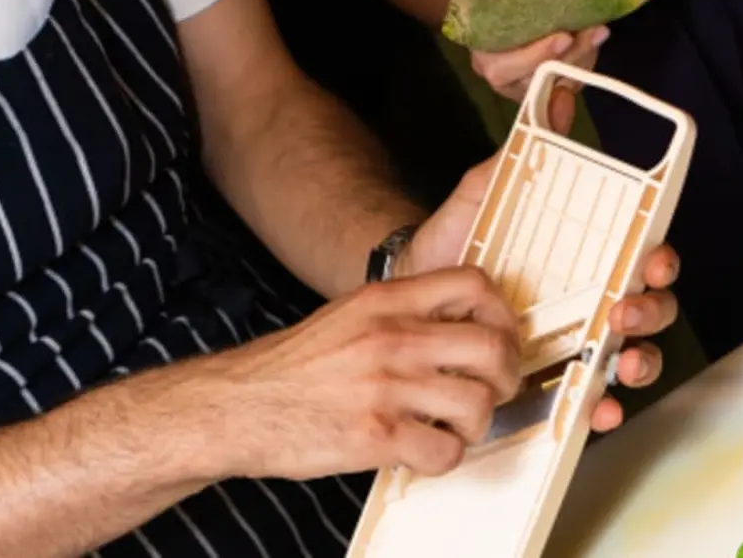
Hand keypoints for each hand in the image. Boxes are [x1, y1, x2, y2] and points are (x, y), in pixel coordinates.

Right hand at [214, 266, 521, 481]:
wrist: (237, 405)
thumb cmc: (291, 367)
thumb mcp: (346, 316)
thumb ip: (398, 313)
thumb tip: (458, 324)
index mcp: (383, 301)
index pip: (473, 285)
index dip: (502, 313)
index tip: (501, 335)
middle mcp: (390, 337)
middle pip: (491, 346)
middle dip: (505, 375)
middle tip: (492, 389)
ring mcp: (385, 387)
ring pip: (478, 404)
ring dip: (476, 422)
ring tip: (451, 425)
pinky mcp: (377, 436)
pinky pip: (447, 452)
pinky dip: (443, 456)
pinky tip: (422, 449)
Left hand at [398, 87, 680, 433]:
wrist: (409, 291)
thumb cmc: (453, 243)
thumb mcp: (479, 198)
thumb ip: (508, 162)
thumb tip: (545, 107)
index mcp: (585, 256)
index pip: (641, 256)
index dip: (661, 260)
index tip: (653, 260)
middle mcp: (590, 300)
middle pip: (650, 309)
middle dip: (651, 313)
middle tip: (623, 312)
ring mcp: (574, 343)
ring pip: (631, 357)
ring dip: (640, 362)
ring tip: (620, 363)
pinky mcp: (550, 380)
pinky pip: (588, 398)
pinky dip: (601, 407)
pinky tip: (597, 407)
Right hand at [469, 0, 609, 101]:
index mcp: (483, 52)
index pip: (501, 67)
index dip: (531, 58)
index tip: (562, 37)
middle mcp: (502, 75)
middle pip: (535, 79)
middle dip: (568, 58)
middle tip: (593, 31)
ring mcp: (528, 83)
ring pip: (558, 81)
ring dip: (582, 58)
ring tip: (600, 30)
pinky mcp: (549, 85)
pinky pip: (569, 82)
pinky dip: (586, 64)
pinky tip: (596, 40)